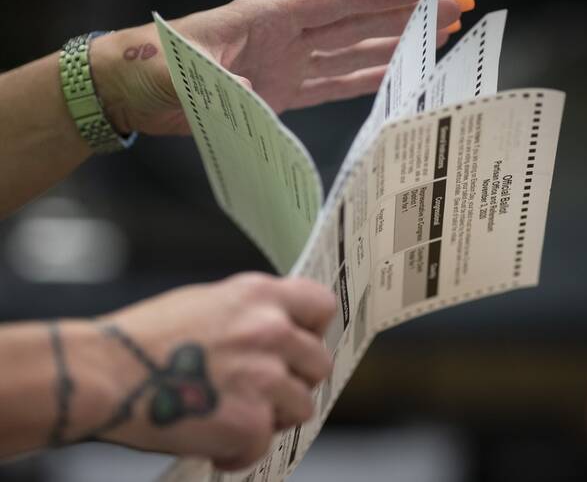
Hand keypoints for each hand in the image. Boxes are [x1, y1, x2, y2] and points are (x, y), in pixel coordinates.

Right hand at [70, 273, 334, 469]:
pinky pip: (265, 443)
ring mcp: (264, 376)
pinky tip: (215, 444)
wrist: (104, 373)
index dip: (315, 329)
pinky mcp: (251, 420)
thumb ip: (250, 314)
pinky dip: (241, 451)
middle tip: (265, 392)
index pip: (322, 305)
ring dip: (273, 417)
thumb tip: (278, 332)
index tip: (301, 345)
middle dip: (295, 381)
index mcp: (259, 295)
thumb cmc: (143, 339)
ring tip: (236, 417)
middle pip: (318, 363)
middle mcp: (270, 330)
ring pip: (302, 406)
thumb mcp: (206, 302)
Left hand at [91, 0, 470, 135]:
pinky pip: (334, 83)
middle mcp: (285, 36)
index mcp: (267, 18)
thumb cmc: (149, 67)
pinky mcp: (281, 92)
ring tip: (438, 38)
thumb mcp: (182, 70)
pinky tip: (395, 77)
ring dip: (396, 45)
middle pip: (359, 21)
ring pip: (354, 50)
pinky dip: (367, 79)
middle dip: (408, 14)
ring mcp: (287, 64)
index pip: (340, 0)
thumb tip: (262, 100)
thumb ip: (224, 83)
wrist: (129, 89)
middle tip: (456, 9)